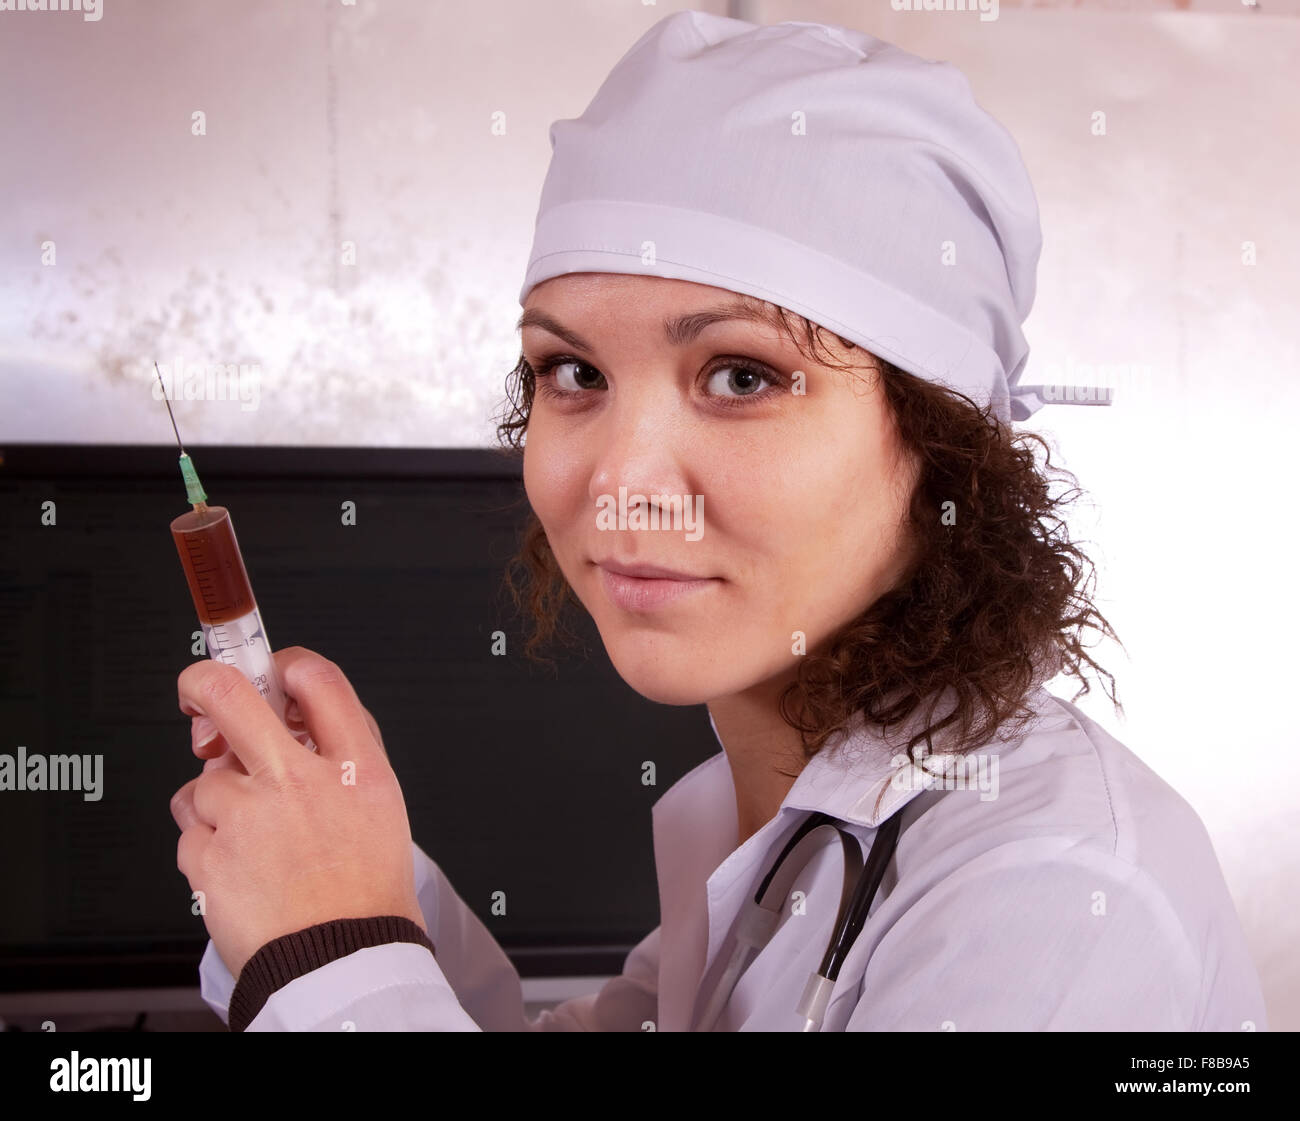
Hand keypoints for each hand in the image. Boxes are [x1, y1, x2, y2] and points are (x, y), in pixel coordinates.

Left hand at [169, 646, 425, 978]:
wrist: (341, 963)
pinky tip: (239, 869)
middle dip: (202, 683)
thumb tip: (301, 715)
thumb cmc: (366, 894)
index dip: (285, 663)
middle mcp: (300, 783)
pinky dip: (206, 846)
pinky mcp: (209, 857)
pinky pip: (189, 831)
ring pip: (203, 781)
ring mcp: (248, 819)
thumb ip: (345, 753)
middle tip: (197, 692)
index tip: (269, 670)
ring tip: (251, 841)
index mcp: (355, 767)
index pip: (318, 679)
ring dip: (217, 803)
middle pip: (231, 695)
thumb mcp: (383, 807)